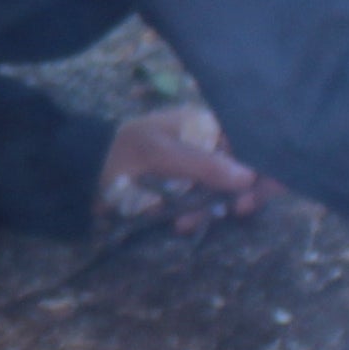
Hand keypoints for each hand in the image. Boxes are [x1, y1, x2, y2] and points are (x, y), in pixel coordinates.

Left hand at [99, 103, 269, 226]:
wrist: (82, 175)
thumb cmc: (121, 153)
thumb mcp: (161, 155)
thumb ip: (203, 165)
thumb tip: (249, 175)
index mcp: (204, 126)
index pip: (249, 140)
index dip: (264, 163)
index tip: (266, 186)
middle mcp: (206, 147)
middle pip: (244, 170)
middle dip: (243, 191)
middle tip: (239, 210)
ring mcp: (195, 172)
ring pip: (224, 193)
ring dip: (212, 209)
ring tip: (188, 220)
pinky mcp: (183, 193)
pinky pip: (202, 206)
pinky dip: (196, 216)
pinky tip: (180, 223)